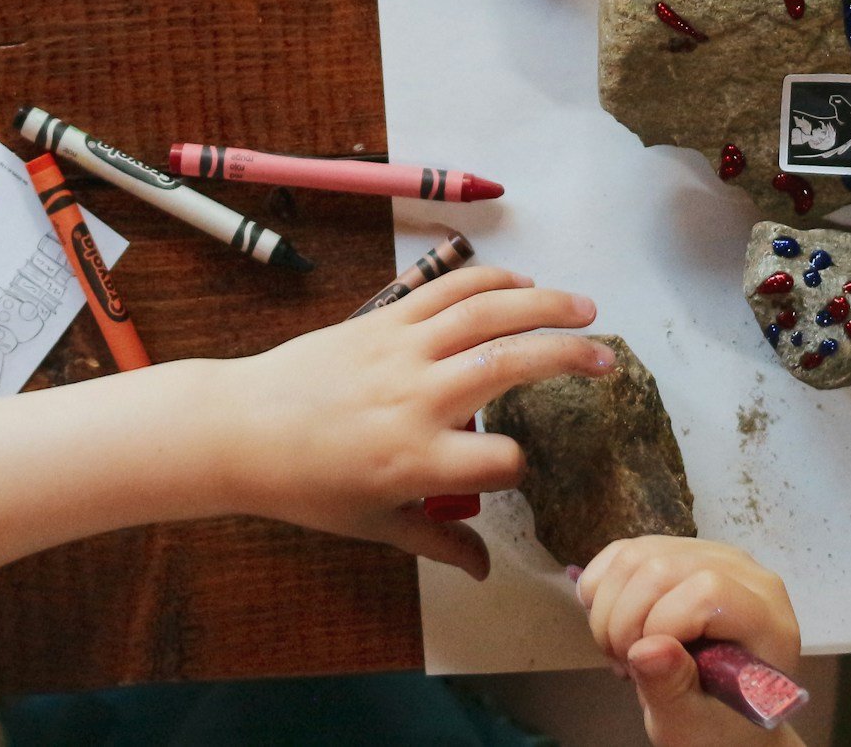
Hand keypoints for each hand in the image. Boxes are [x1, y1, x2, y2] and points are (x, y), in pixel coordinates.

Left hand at [212, 266, 608, 579]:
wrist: (242, 429)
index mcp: (417, 460)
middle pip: (511, 365)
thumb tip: (488, 570)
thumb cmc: (307, 486)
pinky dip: (490, 279)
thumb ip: (439, 543)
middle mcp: (417, 399)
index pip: (501, 462)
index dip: (519, 467)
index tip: (514, 469)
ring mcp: (401, 351)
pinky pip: (446, 290)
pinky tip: (523, 282)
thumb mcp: (375, 525)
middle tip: (608, 360)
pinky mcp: (384, 320)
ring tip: (586, 307)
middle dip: (568, 358)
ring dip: (544, 303)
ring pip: (486, 312)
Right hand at [577, 537, 804, 746]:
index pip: (707, 590)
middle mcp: (746, 572)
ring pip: (636, 554)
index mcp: (766, 618)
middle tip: (625, 664)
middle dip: (624, 620)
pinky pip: (624, 551)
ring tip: (621, 650)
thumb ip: (672, 688)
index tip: (644, 666)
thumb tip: (647, 648)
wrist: (720, 713)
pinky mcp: (679, 549)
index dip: (661, 623)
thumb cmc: (717, 725)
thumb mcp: (693, 724)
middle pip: (662, 567)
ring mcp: (712, 553)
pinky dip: (602, 589)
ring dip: (609, 607)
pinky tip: (614, 625)